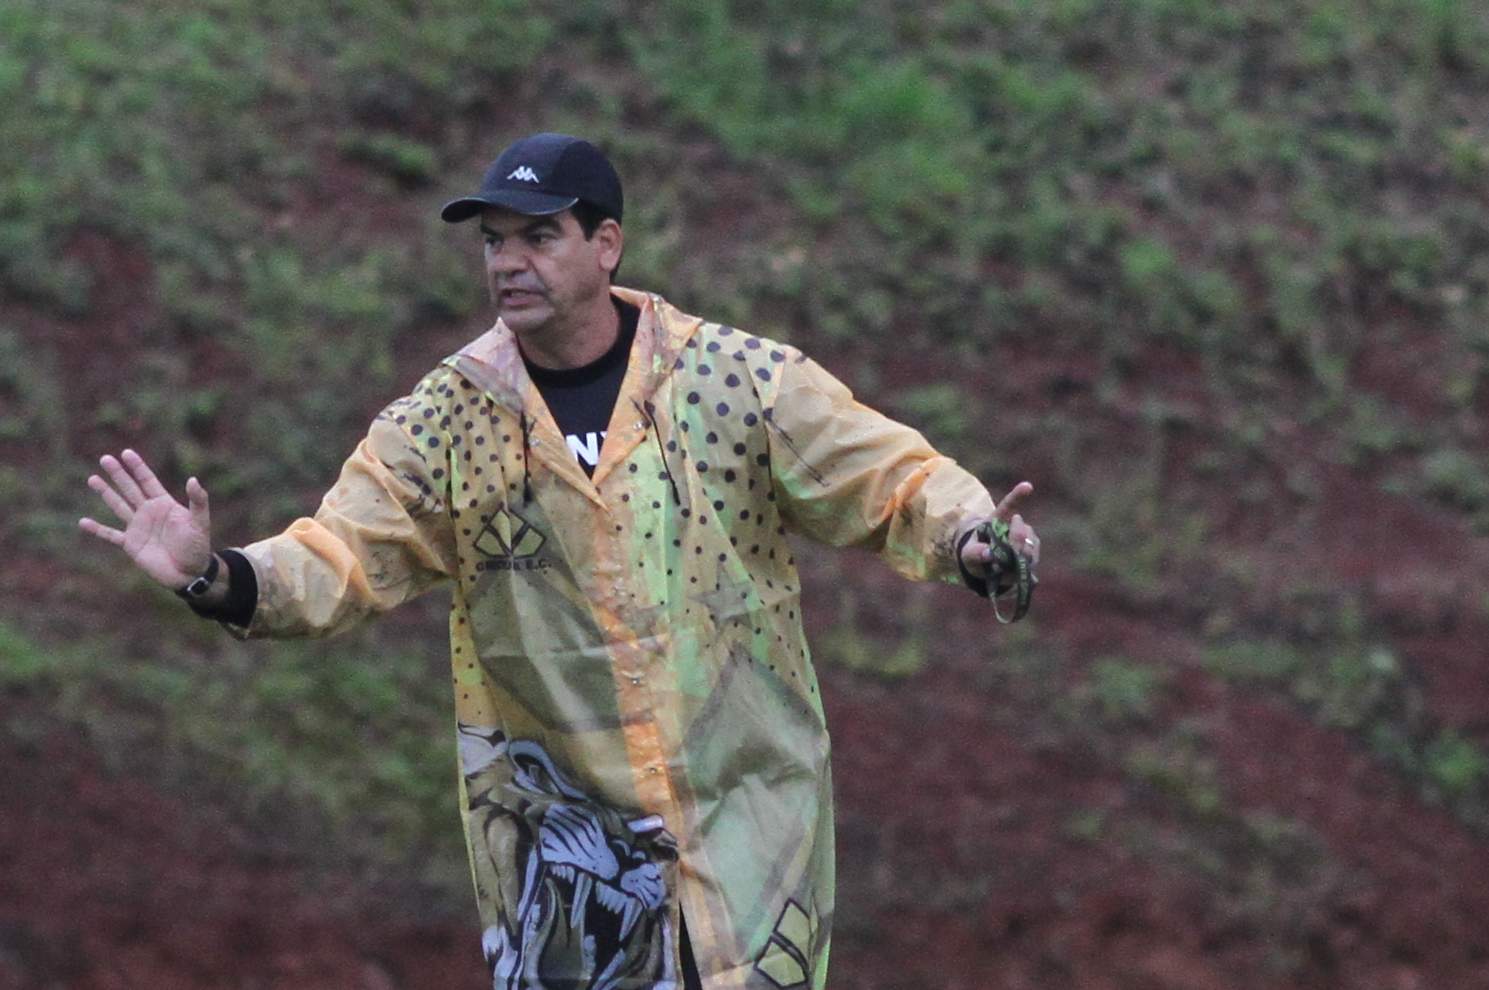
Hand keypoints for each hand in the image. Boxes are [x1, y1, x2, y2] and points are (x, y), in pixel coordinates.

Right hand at [79, 449, 212, 588]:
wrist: (189, 573)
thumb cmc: (197, 547)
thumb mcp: (200, 522)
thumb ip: (198, 501)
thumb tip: (193, 479)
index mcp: (164, 504)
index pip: (148, 481)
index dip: (138, 467)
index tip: (126, 453)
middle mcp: (149, 513)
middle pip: (130, 489)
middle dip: (118, 474)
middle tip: (105, 458)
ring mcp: (139, 528)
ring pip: (118, 506)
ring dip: (106, 493)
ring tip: (92, 478)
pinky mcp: (131, 545)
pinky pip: (111, 535)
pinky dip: (97, 530)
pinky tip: (83, 522)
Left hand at [960, 481, 1040, 575]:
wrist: (983, 568)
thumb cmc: (974, 554)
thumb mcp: (968, 554)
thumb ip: (975, 553)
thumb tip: (988, 554)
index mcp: (999, 520)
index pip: (1009, 505)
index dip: (1018, 495)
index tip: (1027, 486)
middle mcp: (1016, 529)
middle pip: (1023, 530)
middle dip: (1018, 539)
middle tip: (1011, 548)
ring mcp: (1026, 543)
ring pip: (1031, 547)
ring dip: (1020, 557)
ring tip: (1002, 567)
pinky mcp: (1031, 558)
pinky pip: (1032, 563)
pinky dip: (1022, 570)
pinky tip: (1008, 575)